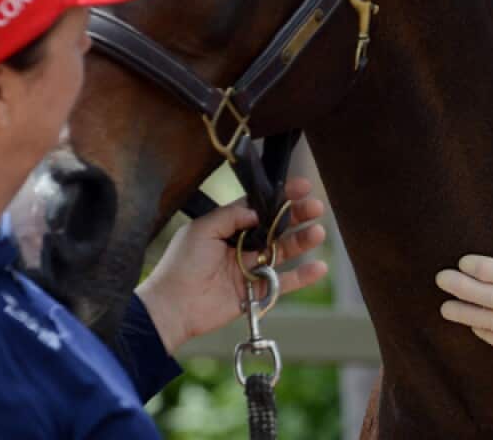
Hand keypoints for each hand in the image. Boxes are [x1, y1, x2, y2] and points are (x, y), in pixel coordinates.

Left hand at [137, 177, 328, 352]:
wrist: (173, 307)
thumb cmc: (181, 265)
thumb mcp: (202, 229)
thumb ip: (231, 215)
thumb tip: (258, 211)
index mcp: (227, 228)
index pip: (259, 207)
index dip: (280, 197)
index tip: (302, 187)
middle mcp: (242, 245)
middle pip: (276, 227)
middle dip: (297, 216)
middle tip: (316, 208)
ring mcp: (251, 268)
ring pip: (284, 251)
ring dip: (302, 241)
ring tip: (318, 232)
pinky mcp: (257, 291)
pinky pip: (284, 281)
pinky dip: (303, 276)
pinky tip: (319, 267)